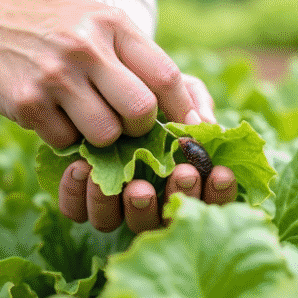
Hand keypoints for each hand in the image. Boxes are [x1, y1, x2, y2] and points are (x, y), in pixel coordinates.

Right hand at [0, 0, 199, 149]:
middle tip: (125, 124)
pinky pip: (64, 141)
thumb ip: (132, 55)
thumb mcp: (94, 20)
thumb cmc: (50, 24)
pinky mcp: (26, 102)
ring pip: (104, 135)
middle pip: (140, 112)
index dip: (183, 108)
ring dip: (100, 137)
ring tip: (84, 116)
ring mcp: (54, 76)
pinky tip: (51, 112)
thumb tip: (184, 106)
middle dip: (139, 128)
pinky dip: (62, 136)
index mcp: (111, 24)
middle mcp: (85, 47)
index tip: (188, 126)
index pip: (166, 76)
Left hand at [53, 72, 233, 232]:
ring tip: (135, 185)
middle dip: (178, 196)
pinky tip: (83, 169)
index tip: (220, 172)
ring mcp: (111, 200)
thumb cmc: (136, 82)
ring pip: (122, 221)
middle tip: (182, 174)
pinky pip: (77, 211)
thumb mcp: (166, 82)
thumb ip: (190, 99)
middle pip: (165, 218)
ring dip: (133, 207)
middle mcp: (145, 194)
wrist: (83, 76)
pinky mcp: (78, 197)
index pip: (206, 198)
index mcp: (175, 175)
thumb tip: (203, 124)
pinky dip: (80, 195)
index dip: (218, 193)